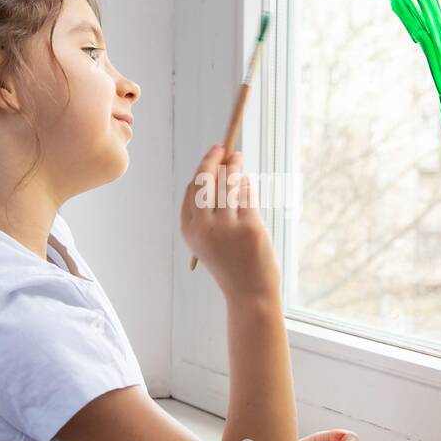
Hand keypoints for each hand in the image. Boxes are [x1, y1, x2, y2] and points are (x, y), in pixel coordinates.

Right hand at [181, 144, 280, 299]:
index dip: (201, 170)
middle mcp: (205, 227)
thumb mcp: (208, 241)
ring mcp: (227, 227)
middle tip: (222, 147)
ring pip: (228, 183)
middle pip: (206, 181)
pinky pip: (246, 195)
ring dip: (233, 165)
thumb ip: (207, 213)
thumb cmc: (230, 265)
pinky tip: (247, 179)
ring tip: (238, 156)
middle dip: (213, 159)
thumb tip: (216, 174)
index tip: (211, 157)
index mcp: (190, 230)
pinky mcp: (250, 227)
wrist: (249, 293)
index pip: (191, 190)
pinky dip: (246, 183)